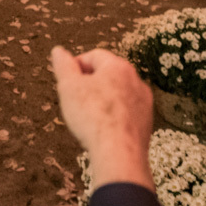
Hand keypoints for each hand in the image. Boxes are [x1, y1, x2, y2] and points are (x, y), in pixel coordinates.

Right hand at [51, 46, 154, 190]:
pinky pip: (125, 112)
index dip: (76, 65)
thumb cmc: (93, 117)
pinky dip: (113, 116)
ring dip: (102, 100)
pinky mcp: (146, 123)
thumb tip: (58, 52)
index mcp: (118, 67)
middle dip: (89, 83)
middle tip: (74, 98)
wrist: (119, 153)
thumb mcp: (68, 86)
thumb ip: (63, 66)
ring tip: (87, 116)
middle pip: (108, 75)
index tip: (65, 80)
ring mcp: (144, 103)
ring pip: (118, 94)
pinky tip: (102, 129)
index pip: (94, 55)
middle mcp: (136, 81)